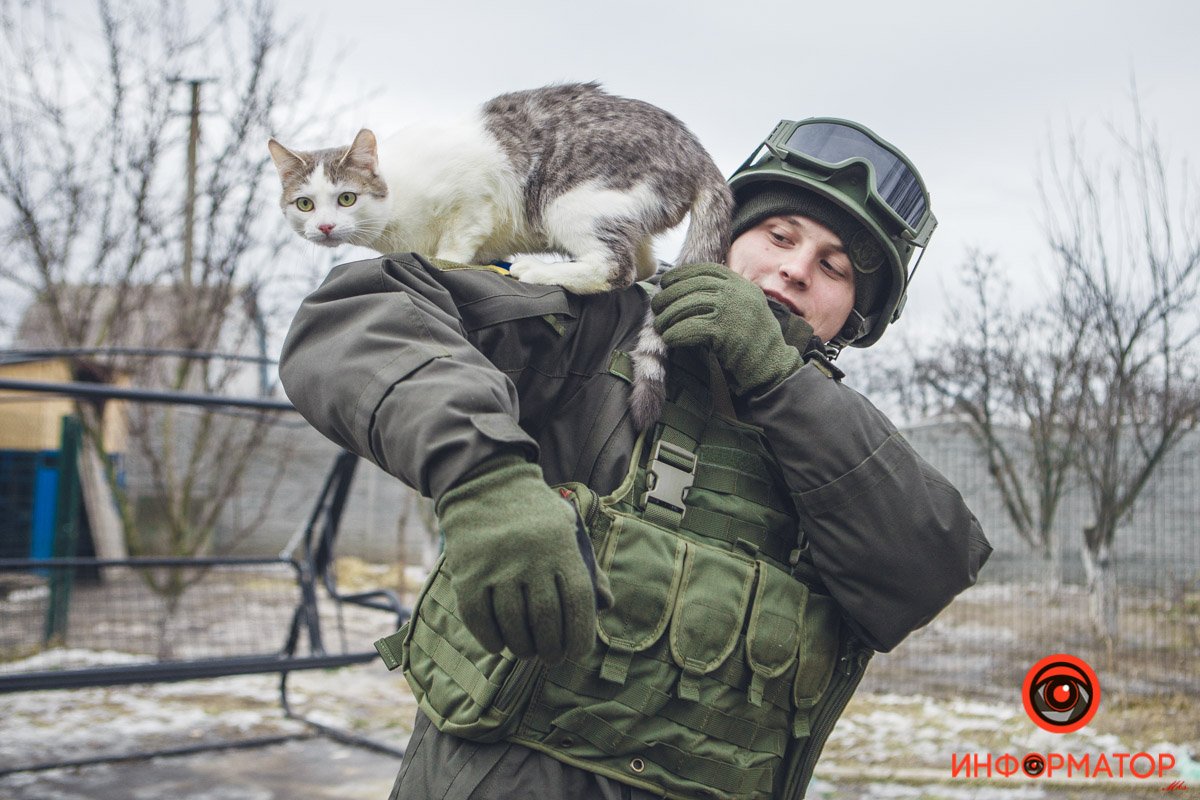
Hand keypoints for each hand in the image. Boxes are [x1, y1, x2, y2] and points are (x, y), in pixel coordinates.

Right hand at [436, 454, 598, 664]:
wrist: (485, 486)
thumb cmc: (535, 516)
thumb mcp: (569, 530)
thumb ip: (588, 568)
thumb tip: (606, 605)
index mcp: (561, 548)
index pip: (579, 603)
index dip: (581, 636)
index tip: (577, 653)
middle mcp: (530, 559)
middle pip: (546, 621)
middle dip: (552, 649)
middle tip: (551, 657)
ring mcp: (497, 568)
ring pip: (513, 625)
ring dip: (523, 648)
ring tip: (528, 652)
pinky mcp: (468, 575)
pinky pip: (480, 621)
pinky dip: (492, 640)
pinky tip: (500, 644)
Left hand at [651, 262, 809, 395]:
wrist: (771, 365)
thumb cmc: (752, 339)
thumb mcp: (744, 306)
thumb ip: (722, 295)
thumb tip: (683, 289)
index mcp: (740, 283)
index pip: (704, 270)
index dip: (681, 274)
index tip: (666, 282)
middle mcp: (736, 291)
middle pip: (691, 287)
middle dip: (669, 296)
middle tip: (656, 307)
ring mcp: (730, 309)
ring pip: (686, 307)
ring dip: (668, 317)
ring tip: (660, 326)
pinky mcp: (724, 330)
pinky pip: (689, 328)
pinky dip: (675, 334)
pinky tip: (670, 339)